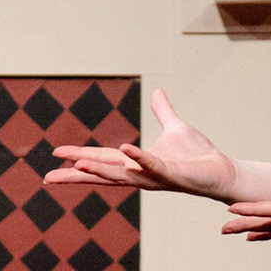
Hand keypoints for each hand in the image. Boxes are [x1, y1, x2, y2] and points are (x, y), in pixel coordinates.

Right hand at [46, 88, 236, 200]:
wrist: (221, 171)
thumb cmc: (198, 155)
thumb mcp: (176, 128)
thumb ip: (164, 112)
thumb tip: (159, 92)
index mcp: (135, 163)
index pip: (101, 159)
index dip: (78, 156)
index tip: (55, 156)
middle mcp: (140, 174)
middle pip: (102, 173)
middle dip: (76, 175)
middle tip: (49, 178)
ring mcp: (154, 176)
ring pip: (121, 174)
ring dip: (99, 169)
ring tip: (76, 164)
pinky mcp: (172, 175)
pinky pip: (152, 165)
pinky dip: (139, 158)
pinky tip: (124, 148)